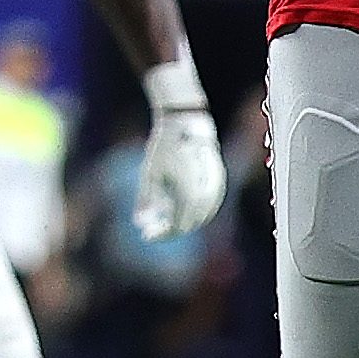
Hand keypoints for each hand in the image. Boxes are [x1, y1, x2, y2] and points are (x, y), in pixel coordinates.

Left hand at [134, 102, 226, 241]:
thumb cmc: (165, 148)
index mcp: (189, 197)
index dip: (161, 234)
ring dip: (184, 220)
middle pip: (191, 224)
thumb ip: (146, 201)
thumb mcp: (150, 175)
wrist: (187, 123)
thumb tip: (139, 224)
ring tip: (164, 216)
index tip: (146, 235)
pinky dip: (194, 210)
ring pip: (202, 216)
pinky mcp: (219, 180)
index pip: (177, 227)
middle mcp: (206, 196)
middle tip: (153, 228)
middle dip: (171, 229)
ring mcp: (216, 188)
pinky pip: (209, 204)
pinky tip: (179, 205)